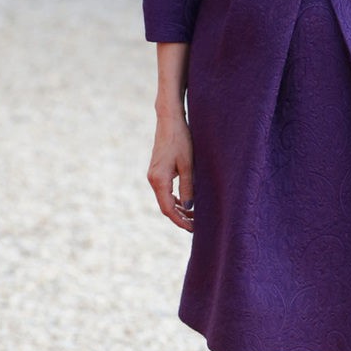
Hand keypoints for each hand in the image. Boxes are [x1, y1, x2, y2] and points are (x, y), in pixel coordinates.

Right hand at [147, 114, 194, 231]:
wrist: (169, 121)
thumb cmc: (181, 139)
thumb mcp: (188, 165)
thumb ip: (188, 187)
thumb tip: (189, 207)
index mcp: (159, 180)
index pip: (168, 209)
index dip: (180, 221)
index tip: (192, 229)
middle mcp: (153, 179)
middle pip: (165, 206)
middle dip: (180, 218)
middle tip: (196, 226)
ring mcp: (153, 175)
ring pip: (165, 199)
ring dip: (178, 209)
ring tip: (194, 216)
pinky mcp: (157, 171)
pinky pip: (164, 191)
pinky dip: (175, 199)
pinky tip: (186, 202)